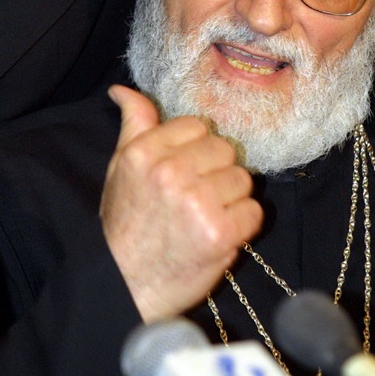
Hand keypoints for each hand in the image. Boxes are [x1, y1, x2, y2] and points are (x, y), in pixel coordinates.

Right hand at [99, 85, 262, 321]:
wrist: (124, 286)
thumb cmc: (125, 224)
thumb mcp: (120, 168)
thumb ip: (134, 124)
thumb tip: (122, 89)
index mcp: (145, 152)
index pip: (198, 126)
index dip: (197, 148)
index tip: (187, 170)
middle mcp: (170, 172)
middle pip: (225, 149)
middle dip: (217, 172)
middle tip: (197, 197)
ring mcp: (196, 203)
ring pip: (242, 179)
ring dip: (231, 199)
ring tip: (206, 217)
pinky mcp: (219, 233)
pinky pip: (253, 211)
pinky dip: (243, 225)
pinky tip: (219, 235)